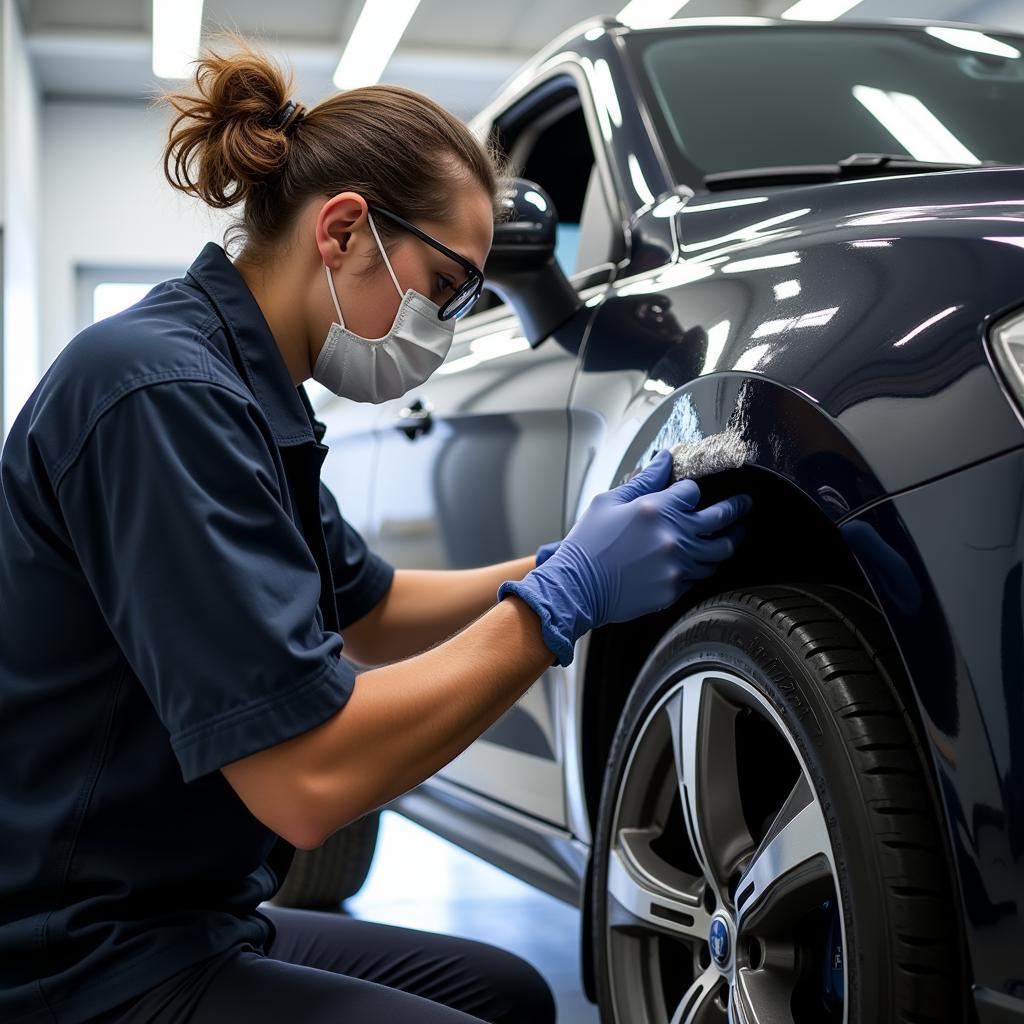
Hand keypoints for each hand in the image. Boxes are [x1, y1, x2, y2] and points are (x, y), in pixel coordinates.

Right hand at [498, 449, 751, 665]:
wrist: (577, 588)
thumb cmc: (588, 544)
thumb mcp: (609, 502)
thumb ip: (644, 481)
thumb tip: (665, 459)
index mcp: (655, 509)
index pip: (692, 491)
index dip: (691, 490)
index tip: (690, 492)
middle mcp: (672, 536)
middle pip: (721, 519)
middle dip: (737, 508)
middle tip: (745, 504)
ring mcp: (676, 565)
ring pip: (719, 551)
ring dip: (730, 540)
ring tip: (736, 534)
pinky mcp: (674, 589)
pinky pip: (699, 576)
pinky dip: (702, 567)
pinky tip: (704, 561)